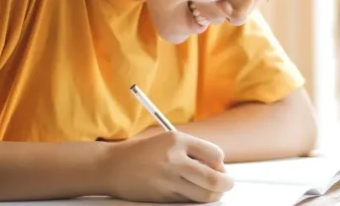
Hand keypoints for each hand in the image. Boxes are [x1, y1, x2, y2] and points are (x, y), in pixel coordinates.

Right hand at [102, 131, 233, 202]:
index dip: (221, 163)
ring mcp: (168, 180)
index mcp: (177, 140)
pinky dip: (195, 198)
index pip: (215, 154)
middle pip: (214, 178)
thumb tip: (219, 168)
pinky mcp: (163, 196)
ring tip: (212, 190)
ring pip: (204, 194)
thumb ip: (193, 151)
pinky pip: (188, 200)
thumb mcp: (167, 141)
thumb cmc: (142, 153)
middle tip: (227, 183)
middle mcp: (174, 160)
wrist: (111, 166)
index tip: (219, 167)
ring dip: (213, 194)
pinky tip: (190, 191)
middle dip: (226, 183)